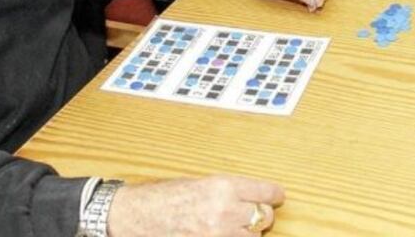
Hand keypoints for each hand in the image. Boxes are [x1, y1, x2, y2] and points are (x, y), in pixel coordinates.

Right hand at [108, 175, 283, 236]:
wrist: (136, 216)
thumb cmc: (163, 197)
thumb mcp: (199, 183)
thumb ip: (226, 190)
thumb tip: (248, 196)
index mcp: (223, 187)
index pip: (265, 192)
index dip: (274, 194)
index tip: (277, 195)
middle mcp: (224, 211)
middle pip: (264, 216)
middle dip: (261, 214)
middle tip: (255, 212)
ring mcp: (218, 234)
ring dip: (248, 232)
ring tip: (236, 227)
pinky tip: (226, 234)